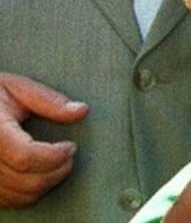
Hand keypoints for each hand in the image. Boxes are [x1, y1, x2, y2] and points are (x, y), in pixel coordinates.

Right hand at [0, 73, 87, 208]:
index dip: (55, 156)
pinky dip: (31, 193)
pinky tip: (40, 174)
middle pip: (26, 181)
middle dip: (57, 171)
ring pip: (20, 195)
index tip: (71, 146)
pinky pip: (9, 201)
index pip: (25, 156)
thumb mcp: (17, 88)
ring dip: (47, 183)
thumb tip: (81, 110)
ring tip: (57, 163)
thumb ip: (49, 101)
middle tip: (69, 155)